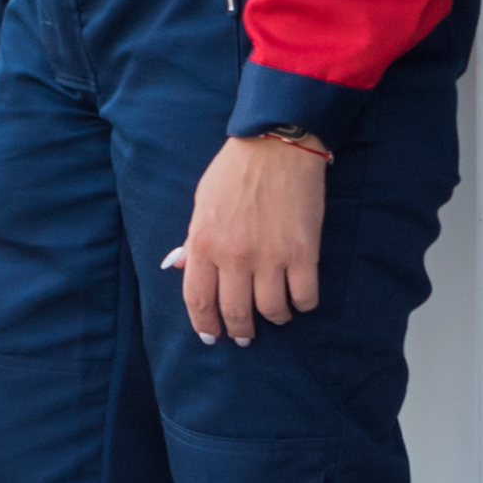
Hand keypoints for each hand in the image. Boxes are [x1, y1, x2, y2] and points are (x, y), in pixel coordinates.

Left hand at [172, 135, 328, 344]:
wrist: (277, 146)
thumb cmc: (234, 172)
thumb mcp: (201, 203)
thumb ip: (191, 240)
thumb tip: (177, 268)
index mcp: (204, 243)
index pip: (197, 299)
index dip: (204, 324)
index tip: (211, 336)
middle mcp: (234, 256)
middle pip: (234, 312)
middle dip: (240, 331)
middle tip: (245, 336)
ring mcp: (271, 256)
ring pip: (272, 310)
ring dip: (274, 320)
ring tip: (277, 317)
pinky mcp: (304, 252)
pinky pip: (305, 296)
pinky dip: (303, 305)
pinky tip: (300, 301)